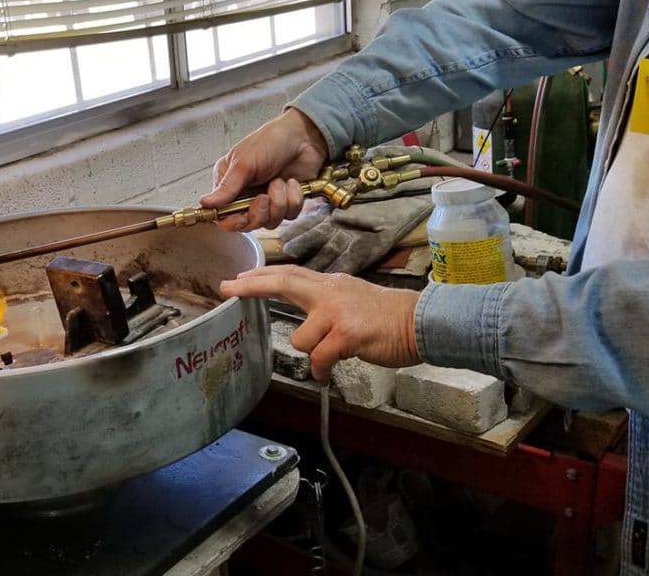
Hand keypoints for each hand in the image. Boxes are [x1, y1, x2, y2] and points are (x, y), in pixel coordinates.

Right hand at [202, 108, 329, 231]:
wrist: (305, 137)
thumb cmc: (272, 141)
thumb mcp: (244, 163)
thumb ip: (226, 188)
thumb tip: (204, 203)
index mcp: (229, 182)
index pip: (222, 214)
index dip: (232, 221)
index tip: (241, 217)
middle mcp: (246, 194)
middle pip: (247, 224)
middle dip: (259, 213)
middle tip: (264, 196)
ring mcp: (267, 199)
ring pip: (270, 222)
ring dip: (278, 203)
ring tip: (280, 182)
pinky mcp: (286, 202)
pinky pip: (289, 216)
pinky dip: (293, 199)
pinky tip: (292, 182)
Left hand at [220, 266, 421, 381]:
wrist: (421, 322)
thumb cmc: (388, 317)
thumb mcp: (353, 299)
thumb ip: (327, 303)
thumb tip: (307, 315)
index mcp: (331, 285)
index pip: (290, 275)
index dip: (262, 276)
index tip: (238, 278)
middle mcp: (330, 293)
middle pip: (284, 282)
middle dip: (252, 285)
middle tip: (228, 287)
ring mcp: (337, 313)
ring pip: (300, 338)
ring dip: (310, 353)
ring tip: (329, 357)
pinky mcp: (346, 334)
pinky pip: (318, 358)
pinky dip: (320, 371)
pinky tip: (328, 373)